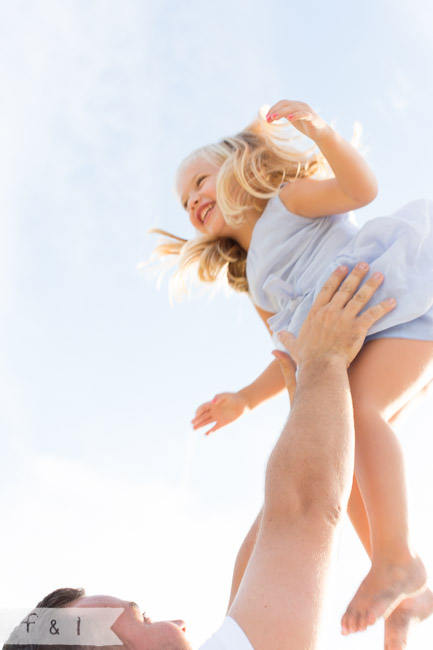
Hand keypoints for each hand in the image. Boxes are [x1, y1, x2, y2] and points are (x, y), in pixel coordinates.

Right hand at [191, 392, 249, 435]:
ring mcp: (218, 417)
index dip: (199, 411)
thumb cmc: (234, 398)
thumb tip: (213, 402)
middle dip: (197, 419)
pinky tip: (206, 434)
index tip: (196, 414)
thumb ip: (219, 398)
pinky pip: (216, 427)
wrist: (243, 403)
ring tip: (194, 429)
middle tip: (192, 423)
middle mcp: (214, 411)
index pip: (203, 408)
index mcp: (213, 404)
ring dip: (200, 425)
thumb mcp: (227, 396)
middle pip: (203, 416)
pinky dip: (211, 431)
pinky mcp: (223, 422)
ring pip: (207, 422)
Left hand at [266, 100, 331, 142]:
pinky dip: (295, 115)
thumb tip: (272, 115)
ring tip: (274, 118)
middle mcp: (301, 105)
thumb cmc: (306, 125)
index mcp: (296, 105)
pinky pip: (303, 114)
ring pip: (292, 108)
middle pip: (286, 104)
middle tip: (268, 119)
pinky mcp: (311, 117)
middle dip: (275, 111)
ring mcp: (307, 110)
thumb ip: (285, 115)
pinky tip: (289, 118)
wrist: (320, 132)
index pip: (283, 102)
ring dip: (282, 112)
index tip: (266, 117)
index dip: (273, 108)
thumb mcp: (293, 119)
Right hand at [277, 263, 395, 367]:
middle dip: (356, 275)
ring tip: (379, 275)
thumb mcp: (294, 346)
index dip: (336, 277)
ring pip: (360, 297)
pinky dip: (384, 307)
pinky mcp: (357, 328)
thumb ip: (286, 339)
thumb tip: (277, 336)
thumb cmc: (308, 358)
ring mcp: (344, 318)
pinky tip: (392, 301)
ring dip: (371, 285)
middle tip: (364, 264)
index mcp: (316, 313)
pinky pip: (373, 314)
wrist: (321, 367)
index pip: (327, 290)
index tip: (343, 267)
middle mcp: (330, 312)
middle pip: (345, 289)